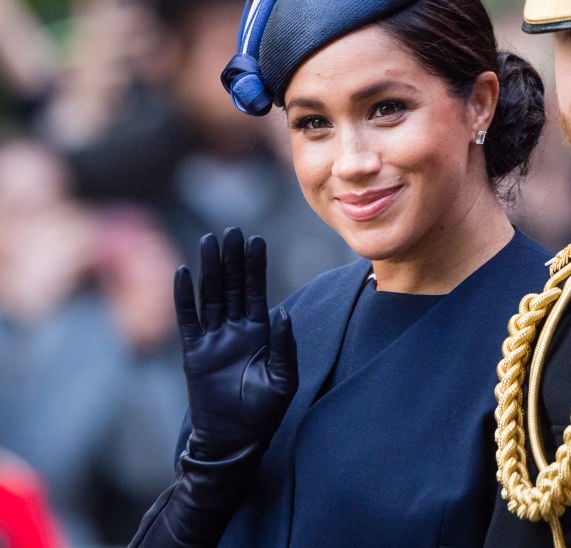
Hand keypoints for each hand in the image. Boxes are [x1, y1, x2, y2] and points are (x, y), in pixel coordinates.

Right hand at [174, 227, 296, 461]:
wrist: (234, 441)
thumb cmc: (263, 412)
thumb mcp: (283, 378)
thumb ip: (284, 346)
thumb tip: (283, 313)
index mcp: (259, 332)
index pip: (255, 291)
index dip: (255, 266)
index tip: (256, 239)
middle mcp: (235, 330)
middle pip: (231, 285)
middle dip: (232, 258)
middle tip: (231, 230)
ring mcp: (212, 340)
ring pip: (210, 296)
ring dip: (209, 269)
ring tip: (209, 240)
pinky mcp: (193, 353)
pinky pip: (188, 320)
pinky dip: (185, 298)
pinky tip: (183, 273)